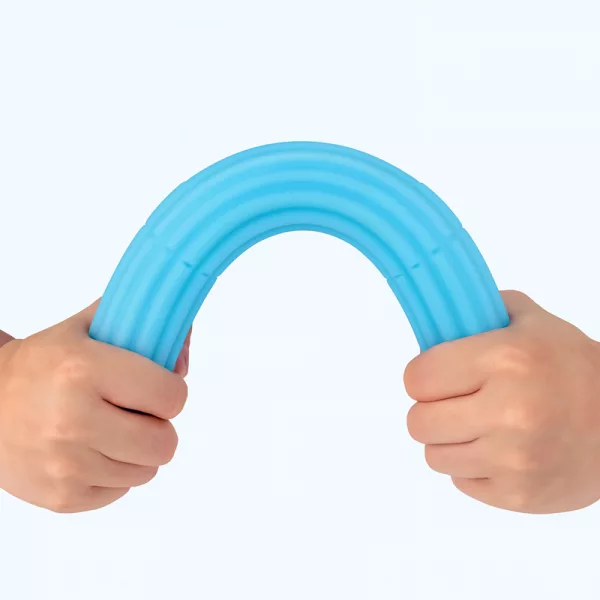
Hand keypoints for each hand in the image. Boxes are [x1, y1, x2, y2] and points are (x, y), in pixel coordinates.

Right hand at [0, 300, 189, 512]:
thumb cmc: (38, 365)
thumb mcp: (84, 329)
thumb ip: (140, 326)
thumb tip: (184, 346)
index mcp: (84, 370)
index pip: (171, 396)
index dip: (171, 390)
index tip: (159, 387)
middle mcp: (74, 421)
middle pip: (164, 442)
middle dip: (159, 425)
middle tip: (139, 413)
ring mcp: (66, 466)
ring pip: (147, 470)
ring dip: (138, 451)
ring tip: (113, 430)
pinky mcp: (62, 497)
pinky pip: (120, 491)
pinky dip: (115, 473)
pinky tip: (93, 450)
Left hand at [404, 290, 599, 513]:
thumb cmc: (572, 367)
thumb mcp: (530, 321)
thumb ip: (477, 313)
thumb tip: (433, 318)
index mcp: (505, 360)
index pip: (417, 378)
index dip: (421, 376)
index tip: (433, 376)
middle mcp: (508, 412)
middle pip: (418, 422)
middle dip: (430, 410)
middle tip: (452, 403)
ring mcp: (513, 459)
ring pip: (434, 456)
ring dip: (449, 441)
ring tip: (478, 427)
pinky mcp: (518, 495)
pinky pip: (461, 482)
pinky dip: (472, 467)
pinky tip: (497, 450)